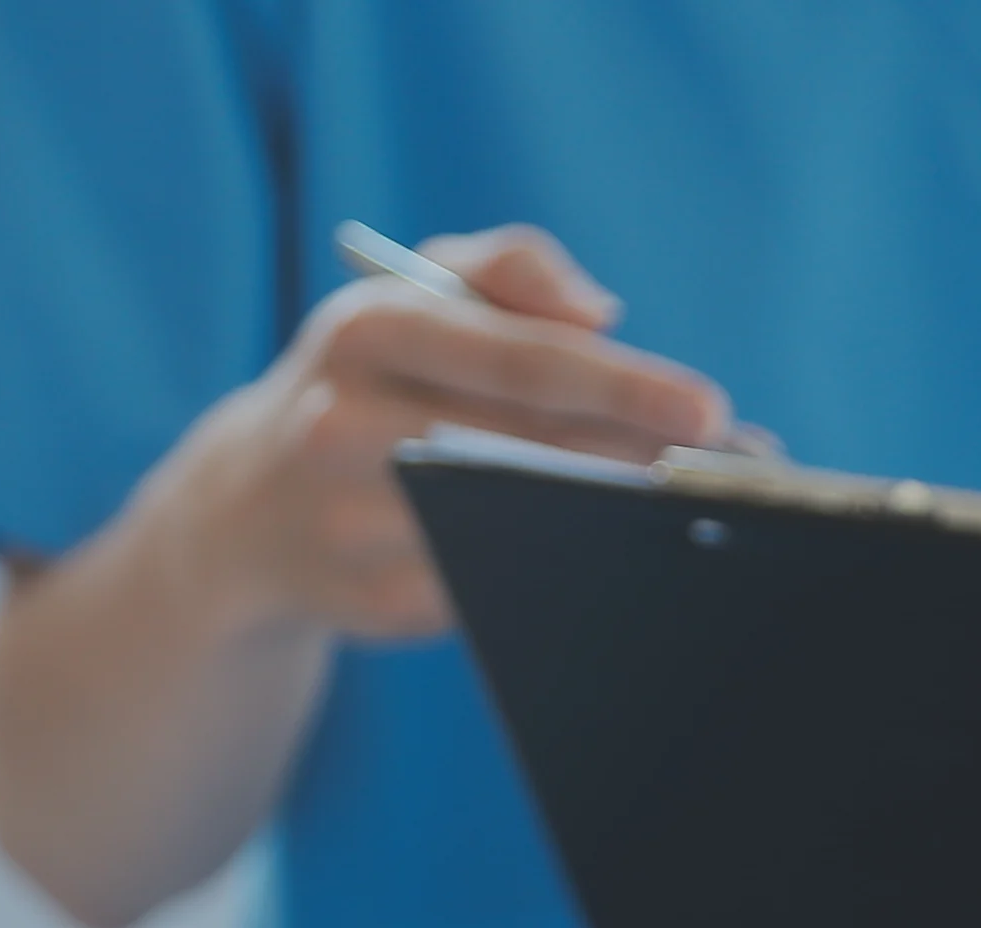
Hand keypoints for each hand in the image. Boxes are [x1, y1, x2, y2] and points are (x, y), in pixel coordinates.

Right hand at [149, 226, 745, 641]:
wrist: (248, 509)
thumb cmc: (374, 377)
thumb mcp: (418, 292)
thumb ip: (512, 267)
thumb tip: (602, 311)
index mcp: (366, 330)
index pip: (516, 359)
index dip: (623, 386)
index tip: (709, 409)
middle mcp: (342, 424)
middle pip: (525, 450)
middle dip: (639, 458)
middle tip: (732, 466)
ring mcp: (350, 523)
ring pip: (514, 529)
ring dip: (615, 522)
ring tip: (692, 509)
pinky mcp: (370, 607)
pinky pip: (497, 591)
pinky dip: (571, 574)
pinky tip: (624, 557)